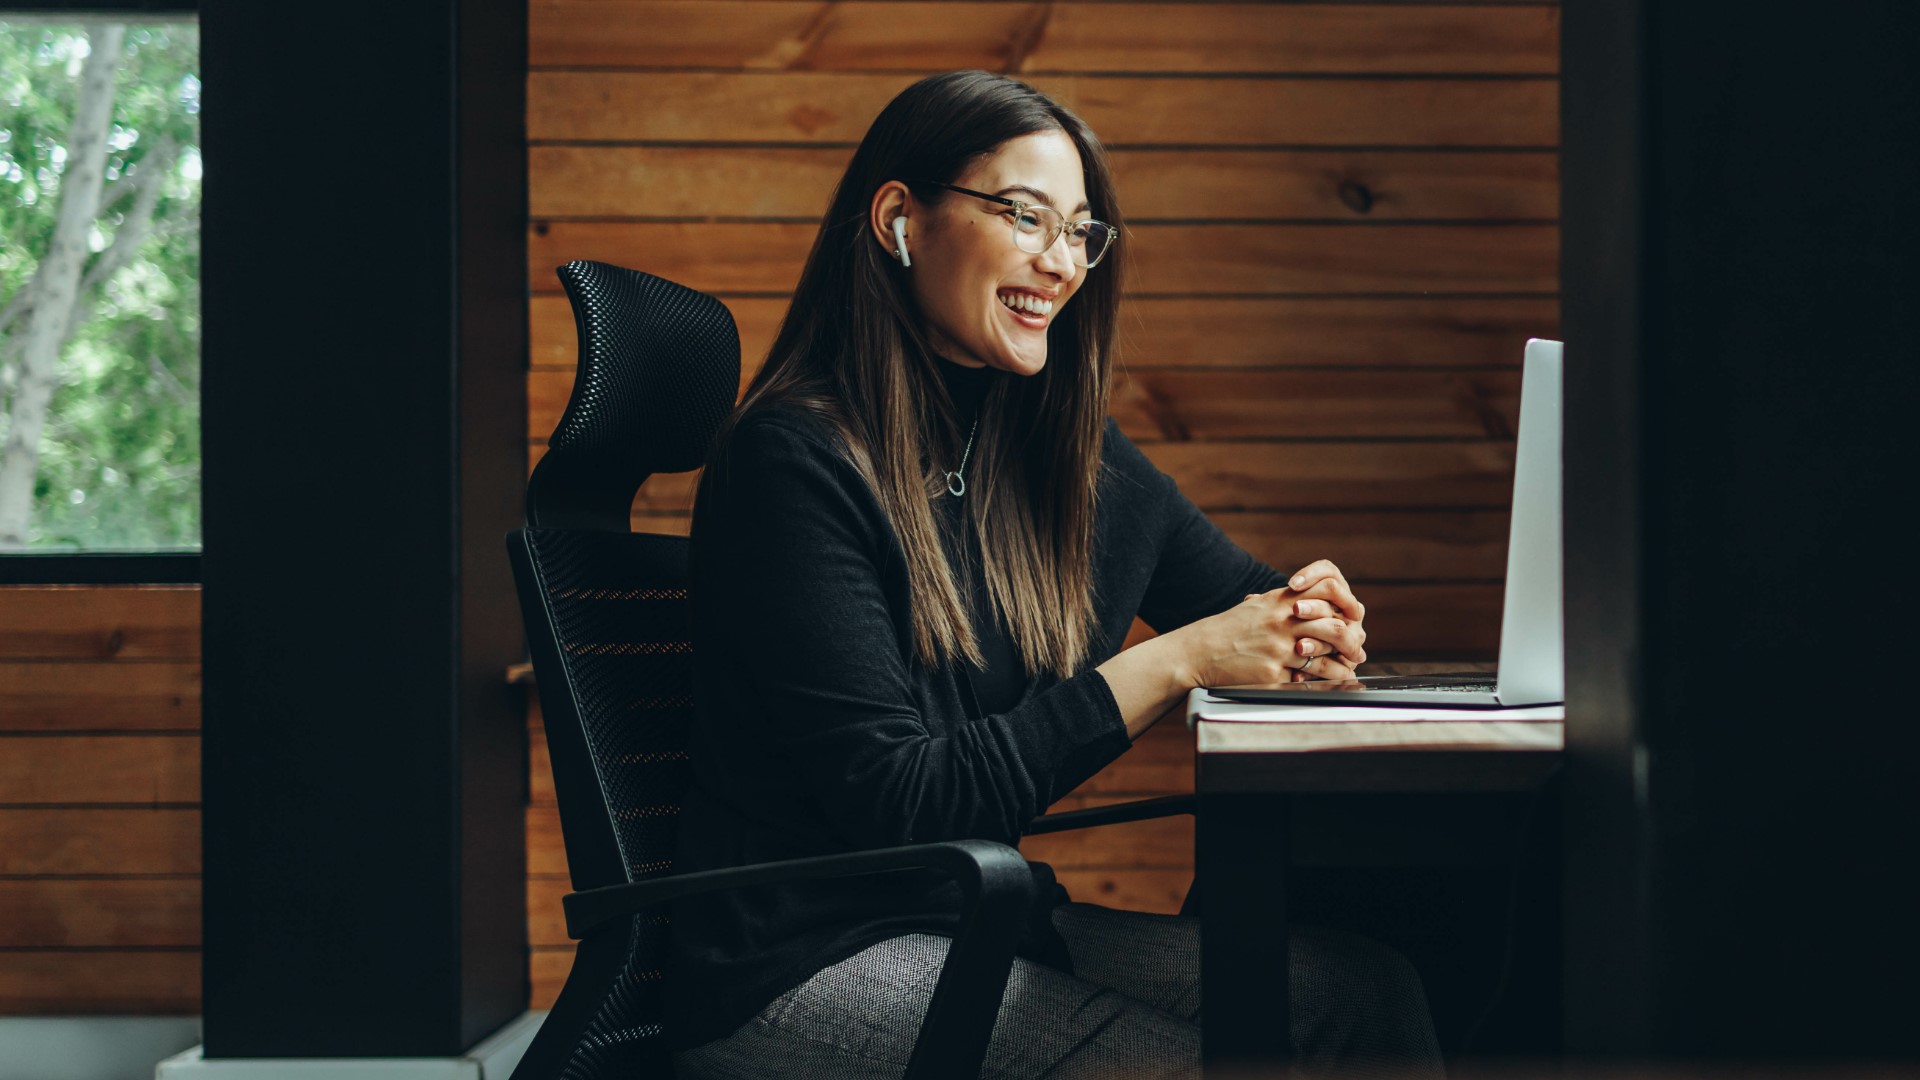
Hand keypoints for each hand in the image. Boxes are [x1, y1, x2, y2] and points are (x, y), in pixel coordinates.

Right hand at [1166, 576, 1367, 688]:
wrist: (1200, 651)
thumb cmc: (1229, 630)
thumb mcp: (1258, 608)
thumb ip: (1285, 604)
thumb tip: (1315, 608)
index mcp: (1280, 601)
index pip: (1326, 591)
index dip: (1344, 604)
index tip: (1351, 617)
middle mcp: (1282, 621)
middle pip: (1333, 626)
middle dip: (1351, 640)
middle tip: (1357, 650)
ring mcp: (1278, 647)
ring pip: (1325, 654)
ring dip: (1342, 664)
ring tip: (1349, 668)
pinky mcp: (1273, 672)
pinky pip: (1307, 677)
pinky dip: (1322, 680)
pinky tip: (1329, 681)